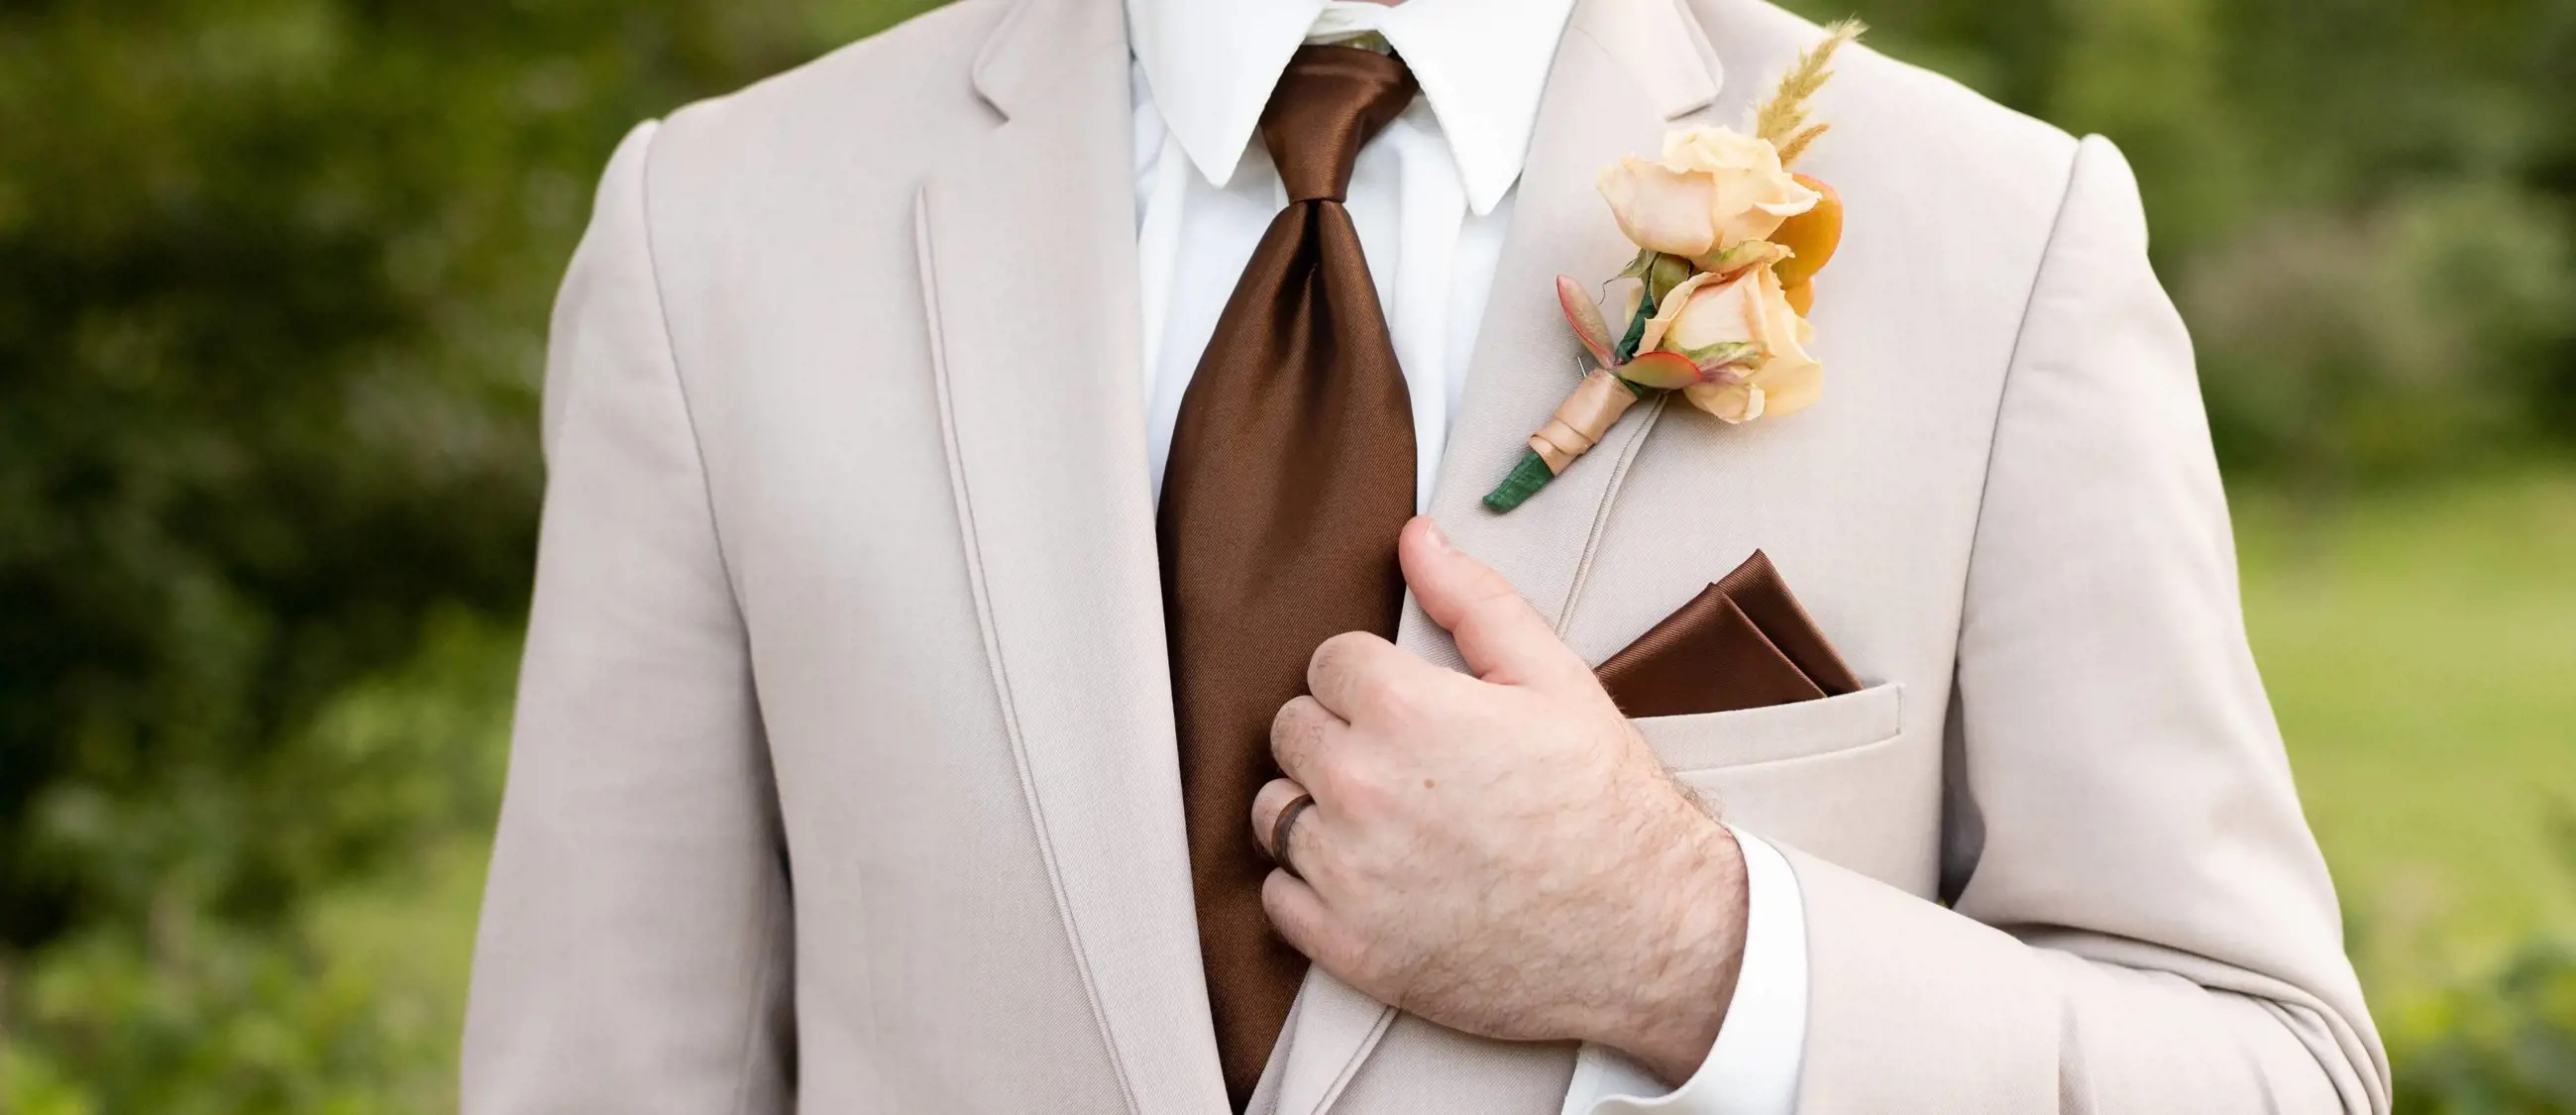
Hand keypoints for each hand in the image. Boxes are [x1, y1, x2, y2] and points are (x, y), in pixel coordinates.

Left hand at [1252, 516, 1748, 1084]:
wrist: (1648, 932)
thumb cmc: (1604, 802)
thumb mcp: (1554, 679)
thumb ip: (1473, 599)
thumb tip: (1414, 536)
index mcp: (1404, 712)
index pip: (1327, 663)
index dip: (1372, 680)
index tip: (1412, 709)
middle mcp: (1360, 790)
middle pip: (1290, 731)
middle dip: (1339, 736)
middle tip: (1407, 766)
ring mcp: (1349, 876)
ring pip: (1273, 811)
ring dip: (1316, 809)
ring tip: (1389, 823)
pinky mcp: (1348, 948)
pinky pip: (1278, 897)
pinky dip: (1313, 888)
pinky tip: (1374, 881)